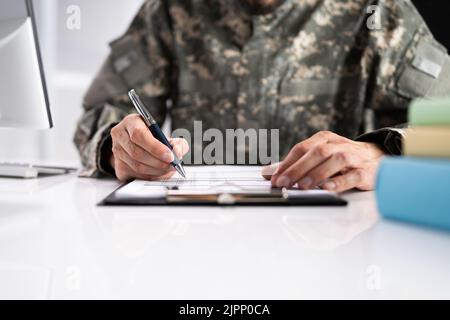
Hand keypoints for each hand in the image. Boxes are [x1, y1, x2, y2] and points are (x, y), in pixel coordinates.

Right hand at [110, 114, 188, 180]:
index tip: (170, 156)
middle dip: (158, 162)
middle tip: (172, 165)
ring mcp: (117, 152)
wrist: (138, 145)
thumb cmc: (153, 138)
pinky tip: (159, 173)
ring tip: (168, 169)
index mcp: (131, 122)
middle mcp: (120, 136)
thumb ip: (178, 143)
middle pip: (137, 153)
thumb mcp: (167, 136)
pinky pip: (135, 175)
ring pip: (136, 166)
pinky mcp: (119, 167)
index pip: (139, 135)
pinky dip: (150, 176)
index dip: (155, 147)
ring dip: (156, 170)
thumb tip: (177, 153)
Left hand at [264, 131, 385, 191]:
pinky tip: (328, 188)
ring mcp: (353, 157)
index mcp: (324, 139)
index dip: (287, 163)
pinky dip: (339, 182)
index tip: (274, 178)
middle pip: (315, 153)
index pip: (301, 148)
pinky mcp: (365, 171)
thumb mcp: (319, 156)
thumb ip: (295, 164)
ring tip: (302, 186)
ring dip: (316, 174)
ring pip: (334, 161)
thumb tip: (268, 173)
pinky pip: (352, 175)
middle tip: (283, 183)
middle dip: (297, 169)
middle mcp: (338, 145)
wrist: (377, 157)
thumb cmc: (342, 159)